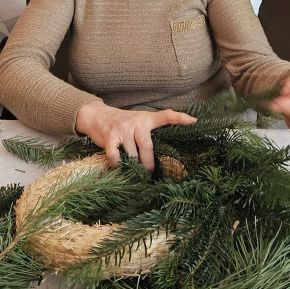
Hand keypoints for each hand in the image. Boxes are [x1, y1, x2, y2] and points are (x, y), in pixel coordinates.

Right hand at [74, 100, 195, 170]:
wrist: (97, 115)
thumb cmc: (122, 123)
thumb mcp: (137, 120)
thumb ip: (148, 131)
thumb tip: (163, 153)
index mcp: (146, 118)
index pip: (165, 116)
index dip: (179, 118)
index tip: (193, 121)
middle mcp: (136, 122)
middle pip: (147, 146)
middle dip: (149, 163)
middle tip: (150, 173)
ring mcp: (122, 129)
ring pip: (132, 154)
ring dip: (133, 166)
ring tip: (134, 173)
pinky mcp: (109, 137)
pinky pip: (115, 155)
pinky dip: (117, 164)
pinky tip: (118, 166)